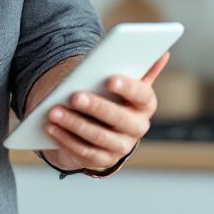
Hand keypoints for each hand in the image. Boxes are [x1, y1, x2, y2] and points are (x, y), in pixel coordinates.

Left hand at [34, 53, 168, 172]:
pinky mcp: (102, 160)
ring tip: (54, 111)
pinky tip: (51, 127)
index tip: (110, 79)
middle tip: (74, 96)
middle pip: (118, 118)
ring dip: (74, 124)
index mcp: (145, 104)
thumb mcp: (122, 82)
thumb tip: (163, 53)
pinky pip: (84, 152)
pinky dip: (66, 139)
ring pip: (98, 137)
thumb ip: (139, 68)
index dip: (128, 88)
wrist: (100, 127)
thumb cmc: (110, 96)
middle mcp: (137, 127)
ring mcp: (121, 147)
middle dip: (95, 107)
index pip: (143, 95)